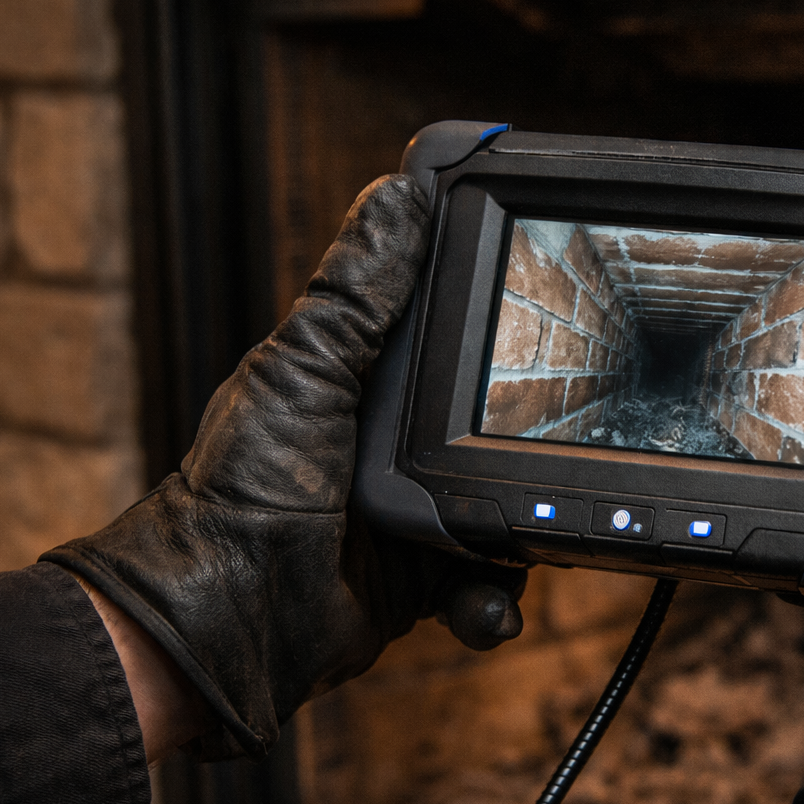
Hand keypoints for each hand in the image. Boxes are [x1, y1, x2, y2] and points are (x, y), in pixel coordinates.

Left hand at [43, 176, 527, 759]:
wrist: (228, 615)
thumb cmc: (244, 487)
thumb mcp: (304, 369)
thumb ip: (358, 289)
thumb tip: (400, 188)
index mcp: (371, 377)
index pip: (455, 327)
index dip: (505, 309)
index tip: (553, 292)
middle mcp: (403, 440)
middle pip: (508, 419)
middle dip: (545, 435)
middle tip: (575, 437)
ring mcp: (422, 509)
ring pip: (514, 505)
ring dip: (528, 528)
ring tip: (528, 536)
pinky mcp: (431, 577)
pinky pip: (493, 580)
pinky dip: (496, 598)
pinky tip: (483, 603)